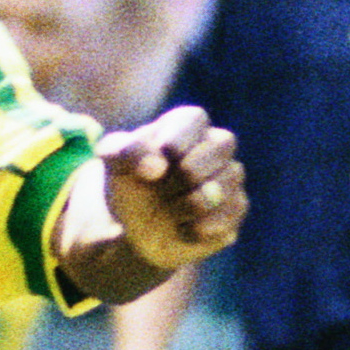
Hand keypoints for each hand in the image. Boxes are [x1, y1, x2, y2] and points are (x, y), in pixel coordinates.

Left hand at [93, 108, 244, 272]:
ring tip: (169, 209)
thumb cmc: (129, 181)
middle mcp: (217, 145)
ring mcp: (230, 177)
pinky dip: (199, 227)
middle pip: (222, 146)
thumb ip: (127, 152)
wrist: (137, 226)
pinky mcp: (236, 210)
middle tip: (161, 187)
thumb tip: (156, 167)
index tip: (153, 166)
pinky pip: (229, 216)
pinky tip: (182, 229)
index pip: (194, 120)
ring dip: (188, 203)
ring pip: (225, 184)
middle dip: (185, 172)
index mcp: (188, 124)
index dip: (174, 142)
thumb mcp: (114, 160)